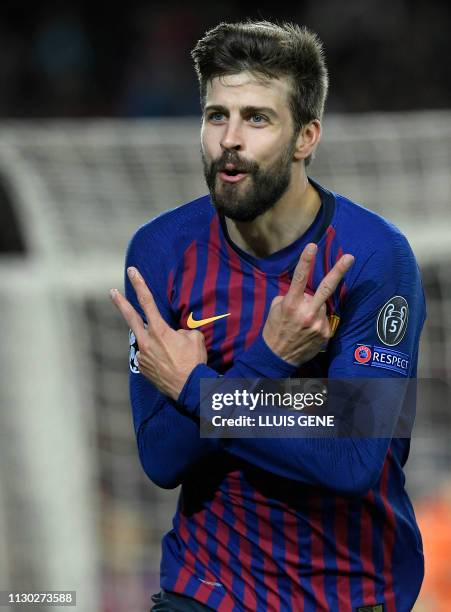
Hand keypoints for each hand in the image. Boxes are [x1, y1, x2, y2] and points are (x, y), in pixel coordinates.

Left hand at [110, 267, 206, 400]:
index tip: (132, 272)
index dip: (139, 284)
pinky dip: (156, 356)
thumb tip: (174, 334)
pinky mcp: (142, 368)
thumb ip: (181, 331)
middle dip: (121, 303)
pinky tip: (167, 364)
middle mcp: (146, 341)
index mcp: (159, 330)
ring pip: (145, 341)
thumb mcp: (194, 338)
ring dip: (155, 342)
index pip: (147, 301)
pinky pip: (148, 356)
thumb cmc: (193, 361)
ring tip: (172, 354)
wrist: (189, 388)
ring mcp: (142, 356)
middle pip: (131, 317)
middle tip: (112, 292)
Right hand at [262, 243, 353, 365]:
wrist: (278, 357)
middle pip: (326, 288)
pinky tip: (308, 330)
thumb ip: (290, 297)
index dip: (306, 261)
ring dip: (315, 308)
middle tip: (350, 257)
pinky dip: (318, 320)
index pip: (299, 278)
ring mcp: (318, 324)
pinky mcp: (326, 334)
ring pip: (322, 305)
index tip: (312, 246)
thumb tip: (304, 292)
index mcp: (291, 304)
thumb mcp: (275, 309)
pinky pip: (325, 319)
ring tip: (303, 321)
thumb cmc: (274, 329)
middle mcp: (306, 313)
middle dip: (339, 271)